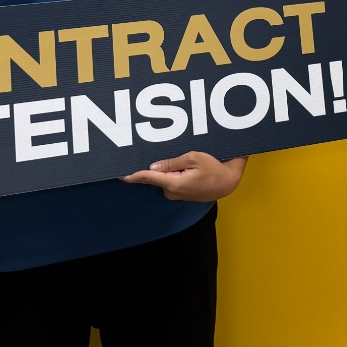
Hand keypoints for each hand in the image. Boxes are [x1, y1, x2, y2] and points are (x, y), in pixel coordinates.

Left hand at [121, 152, 245, 200]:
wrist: (228, 182)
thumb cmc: (214, 168)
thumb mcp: (193, 158)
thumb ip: (171, 162)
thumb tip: (152, 167)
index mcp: (173, 183)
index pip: (147, 177)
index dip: (132, 174)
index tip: (119, 173)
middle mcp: (171, 191)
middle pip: (155, 175)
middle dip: (157, 165)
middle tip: (161, 152)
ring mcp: (176, 194)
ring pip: (163, 176)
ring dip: (168, 168)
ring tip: (182, 158)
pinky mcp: (180, 192)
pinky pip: (171, 180)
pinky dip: (174, 172)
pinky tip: (184, 165)